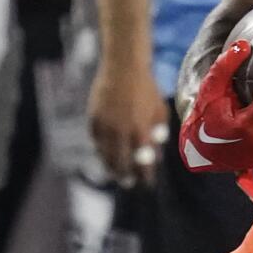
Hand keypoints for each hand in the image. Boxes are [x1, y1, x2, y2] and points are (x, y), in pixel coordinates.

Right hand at [89, 58, 168, 185]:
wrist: (123, 69)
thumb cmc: (147, 90)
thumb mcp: (160, 111)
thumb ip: (157, 132)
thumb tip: (155, 151)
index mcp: (140, 130)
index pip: (142, 161)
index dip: (144, 174)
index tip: (147, 183)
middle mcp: (121, 132)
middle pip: (121, 162)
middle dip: (125, 175)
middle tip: (129, 183)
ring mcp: (105, 127)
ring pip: (106, 154)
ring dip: (111, 166)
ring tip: (116, 174)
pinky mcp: (93, 120)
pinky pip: (96, 142)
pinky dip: (101, 151)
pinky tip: (106, 156)